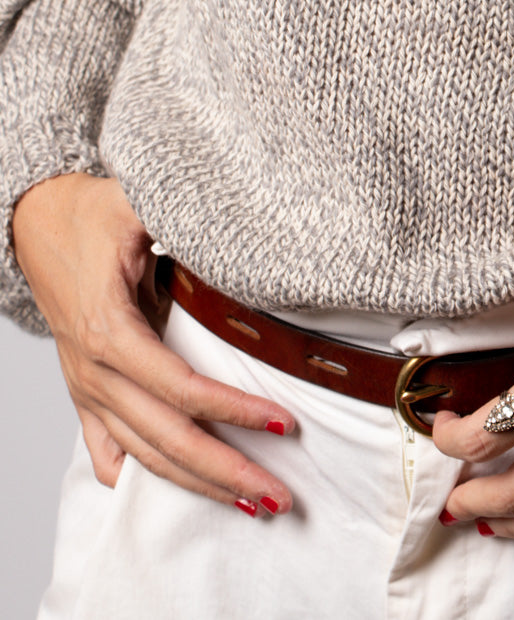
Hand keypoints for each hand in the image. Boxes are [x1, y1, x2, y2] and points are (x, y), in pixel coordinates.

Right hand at [12, 173, 295, 516]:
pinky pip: (108, 451)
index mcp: (110, 330)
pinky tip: (175, 495)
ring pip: (143, 456)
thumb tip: (240, 225)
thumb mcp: (138, 205)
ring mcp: (87, 389)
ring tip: (249, 502)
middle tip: (279, 496)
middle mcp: (95, 372)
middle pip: (166, 439)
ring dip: (197, 484)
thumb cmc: (93, 213)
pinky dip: (140, 478)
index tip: (283, 422)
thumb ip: (183, 217)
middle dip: (226, 471)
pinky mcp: (85, 394)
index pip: (180, 388)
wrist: (37, 222)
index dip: (232, 410)